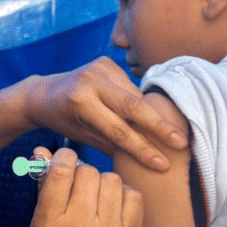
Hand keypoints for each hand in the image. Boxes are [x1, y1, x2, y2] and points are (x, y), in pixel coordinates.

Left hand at [20, 57, 186, 169]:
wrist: (44, 93)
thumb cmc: (64, 122)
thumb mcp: (84, 137)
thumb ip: (113, 145)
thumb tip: (145, 162)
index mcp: (81, 104)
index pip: (118, 130)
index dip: (142, 149)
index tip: (162, 165)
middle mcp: (90, 82)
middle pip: (134, 106)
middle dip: (160, 127)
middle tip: (182, 144)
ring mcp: (99, 68)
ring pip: (135, 96)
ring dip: (152, 115)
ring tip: (169, 134)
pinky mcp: (105, 61)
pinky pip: (131, 86)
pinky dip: (140, 102)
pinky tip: (147, 114)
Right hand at [28, 148, 142, 226]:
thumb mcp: (39, 225)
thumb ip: (42, 187)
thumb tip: (41, 150)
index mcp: (51, 222)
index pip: (61, 171)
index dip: (63, 158)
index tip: (65, 161)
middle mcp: (79, 226)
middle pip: (87, 172)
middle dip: (82, 173)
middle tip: (80, 186)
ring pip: (111, 179)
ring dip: (103, 183)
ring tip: (97, 198)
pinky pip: (133, 195)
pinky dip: (123, 195)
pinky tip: (114, 207)